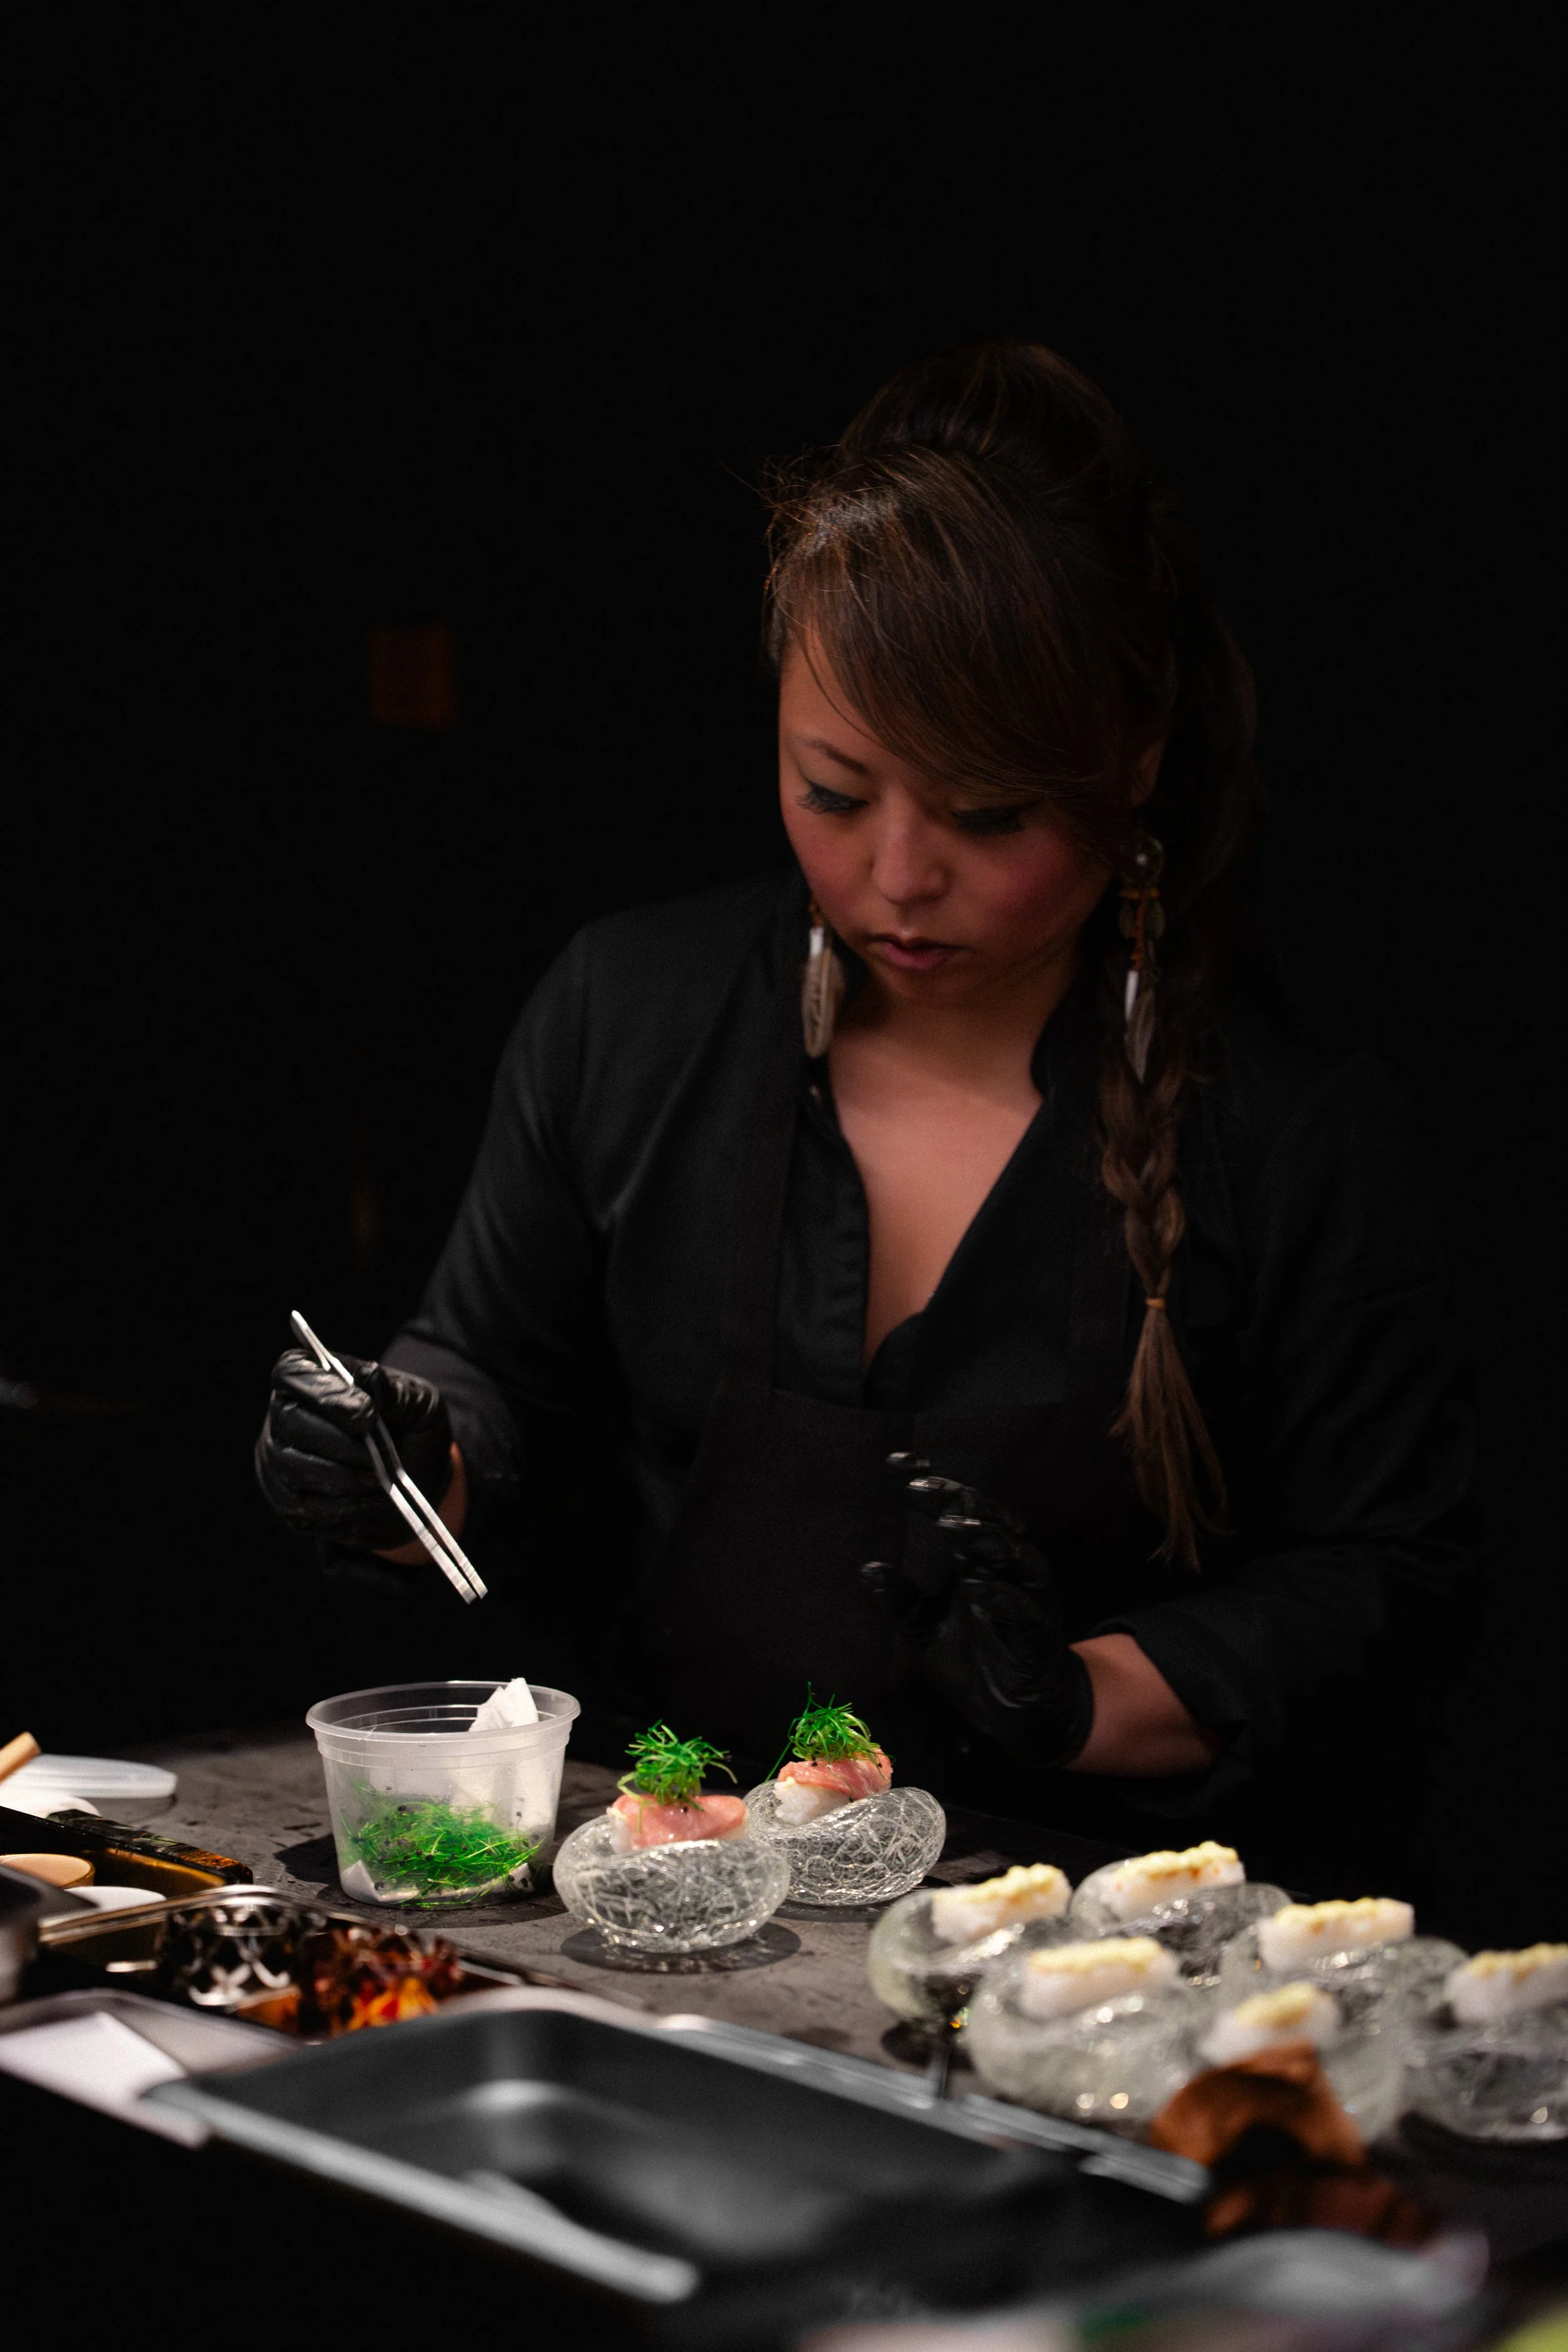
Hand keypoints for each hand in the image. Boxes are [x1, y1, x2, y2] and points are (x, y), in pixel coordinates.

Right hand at [255, 1348, 452, 1549]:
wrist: (418, 1477)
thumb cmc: (412, 1429)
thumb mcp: (418, 1403)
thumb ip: (395, 1391)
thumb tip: (369, 1377)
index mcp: (312, 1375)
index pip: (293, 1371)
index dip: (325, 1392)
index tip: (366, 1414)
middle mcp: (284, 1412)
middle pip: (289, 1420)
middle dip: (339, 1442)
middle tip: (377, 1456)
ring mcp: (278, 1457)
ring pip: (291, 1465)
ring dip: (341, 1476)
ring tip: (377, 1479)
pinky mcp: (285, 1498)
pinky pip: (300, 1504)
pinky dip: (339, 1506)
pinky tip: (367, 1501)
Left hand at [861, 1454, 1092, 1767]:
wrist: (1013, 1713)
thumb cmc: (972, 1661)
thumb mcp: (924, 1630)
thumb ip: (901, 1601)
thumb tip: (867, 1569)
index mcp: (979, 1561)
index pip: (959, 1511)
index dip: (933, 1484)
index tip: (897, 1463)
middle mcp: (1008, 1571)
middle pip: (992, 1521)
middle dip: (960, 1502)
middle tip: (924, 1489)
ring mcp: (1029, 1600)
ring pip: (1019, 1556)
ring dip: (986, 1539)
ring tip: (951, 1529)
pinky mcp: (1040, 1636)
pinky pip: (1027, 1611)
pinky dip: (1004, 1597)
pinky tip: (976, 1587)